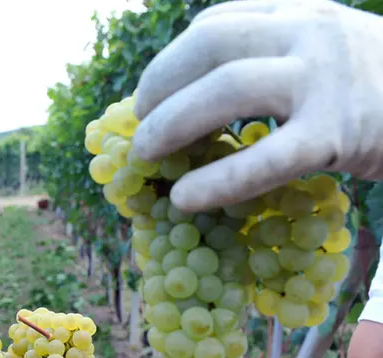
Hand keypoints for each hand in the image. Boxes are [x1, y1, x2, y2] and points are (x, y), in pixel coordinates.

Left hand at [132, 0, 382, 211]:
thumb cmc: (380, 91)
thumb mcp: (327, 52)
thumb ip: (272, 59)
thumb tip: (191, 101)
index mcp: (301, 13)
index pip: (216, 23)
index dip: (170, 61)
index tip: (149, 96)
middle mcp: (311, 31)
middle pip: (211, 43)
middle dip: (160, 84)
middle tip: (140, 125)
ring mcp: (327, 77)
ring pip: (228, 88)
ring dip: (171, 123)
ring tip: (146, 157)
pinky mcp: (340, 132)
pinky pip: (266, 157)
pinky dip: (217, 180)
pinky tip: (184, 198)